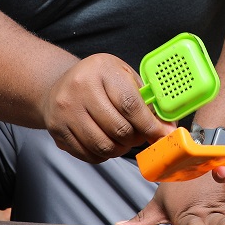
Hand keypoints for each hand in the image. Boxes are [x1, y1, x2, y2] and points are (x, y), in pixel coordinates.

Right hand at [42, 53, 172, 162]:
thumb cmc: (99, 80)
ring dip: (120, 149)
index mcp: (101, 70)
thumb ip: (146, 101)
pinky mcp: (57, 131)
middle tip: (139, 135)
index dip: (150, 125)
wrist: (59, 85)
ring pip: (104, 146)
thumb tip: (167, 130)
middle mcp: (79, 89)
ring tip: (123, 140)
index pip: (130, 105)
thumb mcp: (123, 76)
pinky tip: (106, 142)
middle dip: (135, 138)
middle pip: (118, 129)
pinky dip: (103, 155)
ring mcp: (65, 111)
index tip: (162, 135)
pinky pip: (89, 155)